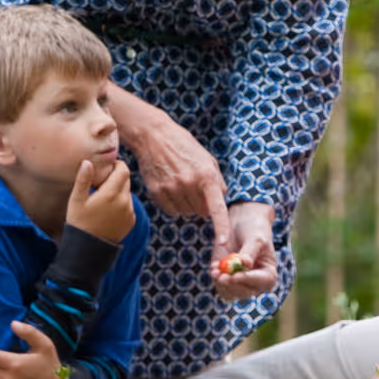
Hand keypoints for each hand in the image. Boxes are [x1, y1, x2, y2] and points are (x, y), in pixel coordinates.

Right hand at [67, 159, 135, 243]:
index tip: (107, 166)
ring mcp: (129, 212)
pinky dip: (121, 203)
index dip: (117, 164)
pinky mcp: (131, 221)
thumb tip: (88, 162)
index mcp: (111, 194)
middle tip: (101, 181)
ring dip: (118, 190)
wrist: (88, 249)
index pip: (123, 170)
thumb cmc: (79, 222)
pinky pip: (129, 205)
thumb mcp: (76, 200)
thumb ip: (83, 179)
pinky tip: (108, 209)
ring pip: (127, 192)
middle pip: (126, 180)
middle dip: (116, 177)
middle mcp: (124, 202)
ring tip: (103, 197)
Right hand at [108, 85, 230, 246]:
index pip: (216, 208)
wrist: (154, 136)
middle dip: (203, 204)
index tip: (224, 243)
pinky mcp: (157, 192)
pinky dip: (174, 204)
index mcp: (206, 175)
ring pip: (187, 212)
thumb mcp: (207, 159)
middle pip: (202, 212)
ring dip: (188, 204)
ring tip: (182, 183)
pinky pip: (172, 211)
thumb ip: (217, 181)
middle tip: (196, 186)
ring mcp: (171, 189)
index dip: (221, 227)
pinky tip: (171, 187)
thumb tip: (222, 202)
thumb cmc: (184, 146)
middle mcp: (189, 184)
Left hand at [212, 201, 277, 300]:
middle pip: (244, 292)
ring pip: (230, 292)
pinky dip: (216, 278)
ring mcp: (240, 283)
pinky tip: (214, 267)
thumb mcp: (255, 238)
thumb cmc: (254, 231)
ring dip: (221, 283)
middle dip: (231, 284)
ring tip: (215, 269)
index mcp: (268, 274)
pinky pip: (220, 286)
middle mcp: (255, 283)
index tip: (235, 275)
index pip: (262, 282)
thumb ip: (250, 251)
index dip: (248, 280)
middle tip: (220, 275)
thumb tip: (246, 264)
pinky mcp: (227, 280)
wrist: (242, 226)